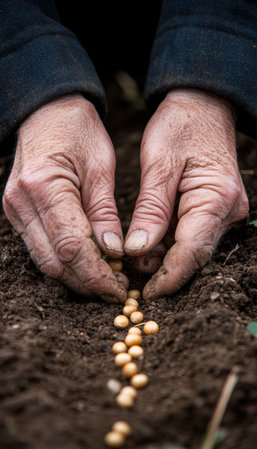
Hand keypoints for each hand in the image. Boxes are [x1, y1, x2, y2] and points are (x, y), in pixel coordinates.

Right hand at [3, 94, 127, 302]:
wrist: (47, 111)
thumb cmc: (77, 129)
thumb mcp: (101, 167)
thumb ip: (104, 212)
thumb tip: (112, 252)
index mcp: (45, 187)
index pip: (71, 246)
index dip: (96, 273)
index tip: (118, 288)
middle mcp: (22, 203)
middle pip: (54, 261)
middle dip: (86, 282)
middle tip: (115, 291)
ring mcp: (15, 209)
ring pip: (44, 261)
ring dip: (74, 276)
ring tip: (104, 281)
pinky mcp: (17, 212)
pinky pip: (40, 248)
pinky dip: (63, 262)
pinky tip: (86, 264)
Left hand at [124, 89, 248, 298]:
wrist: (202, 107)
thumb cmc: (180, 127)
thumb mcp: (159, 164)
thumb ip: (151, 210)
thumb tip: (137, 250)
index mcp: (216, 197)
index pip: (192, 250)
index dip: (169, 276)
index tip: (147, 294)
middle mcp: (228, 210)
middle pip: (195, 254)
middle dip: (164, 268)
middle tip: (131, 271)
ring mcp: (224, 211)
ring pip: (193, 247)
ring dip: (164, 256)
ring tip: (134, 254)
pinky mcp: (215, 210)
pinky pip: (192, 235)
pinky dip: (169, 242)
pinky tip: (148, 239)